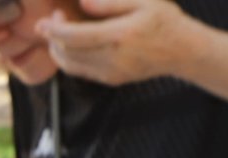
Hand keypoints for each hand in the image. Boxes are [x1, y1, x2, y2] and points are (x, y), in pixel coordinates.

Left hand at [37, 0, 194, 85]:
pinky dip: (70, 59)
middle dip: (53, 38)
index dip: (54, 30)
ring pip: (70, 66)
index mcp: (119, 36)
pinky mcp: (110, 80)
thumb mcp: (143, 2)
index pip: (74, 37)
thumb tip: (82, 3)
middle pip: (67, 53)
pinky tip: (73, 44)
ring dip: (58, 50)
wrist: (182, 51)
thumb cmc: (164, 21)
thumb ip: (110, 3)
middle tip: (53, 22)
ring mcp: (110, 72)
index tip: (45, 20)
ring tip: (59, 33)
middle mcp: (112, 58)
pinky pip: (80, 71)